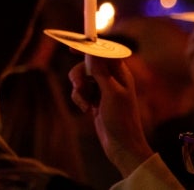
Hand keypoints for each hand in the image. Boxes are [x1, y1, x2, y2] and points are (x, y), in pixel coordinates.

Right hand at [68, 56, 154, 177]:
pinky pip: (80, 92)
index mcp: (120, 74)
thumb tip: (91, 53)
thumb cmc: (121, 120)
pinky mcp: (95, 101)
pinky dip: (79, 99)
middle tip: (78, 85)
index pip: (104, 53)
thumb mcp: (111, 93)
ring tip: (85, 103)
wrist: (121, 146)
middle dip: (80, 75)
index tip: (72, 48)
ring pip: (82, 79)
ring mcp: (102, 91)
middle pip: (88, 66)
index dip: (89, 49)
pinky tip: (86, 110)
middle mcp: (111, 80)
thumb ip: (100, 72)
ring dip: (79, 90)